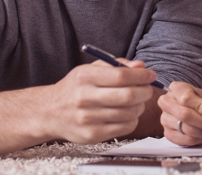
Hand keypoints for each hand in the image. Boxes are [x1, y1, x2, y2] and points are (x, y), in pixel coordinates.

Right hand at [40, 58, 155, 143]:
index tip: (151, 75)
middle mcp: (84, 98)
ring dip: (140, 106)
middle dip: (145, 91)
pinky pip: (125, 127)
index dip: (141, 76)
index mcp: (85, 78)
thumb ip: (117, 65)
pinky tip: (127, 113)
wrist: (50, 112)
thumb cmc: (75, 88)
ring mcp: (88, 119)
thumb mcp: (90, 70)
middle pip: (128, 95)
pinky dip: (132, 119)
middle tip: (147, 89)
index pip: (121, 76)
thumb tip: (141, 66)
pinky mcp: (92, 135)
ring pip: (129, 112)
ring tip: (136, 101)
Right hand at [158, 81, 201, 145]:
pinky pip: (182, 140)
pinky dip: (196, 140)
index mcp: (178, 88)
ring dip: (201, 132)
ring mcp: (165, 118)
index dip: (201, 107)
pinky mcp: (168, 133)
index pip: (186, 97)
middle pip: (183, 114)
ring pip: (184, 128)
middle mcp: (167, 102)